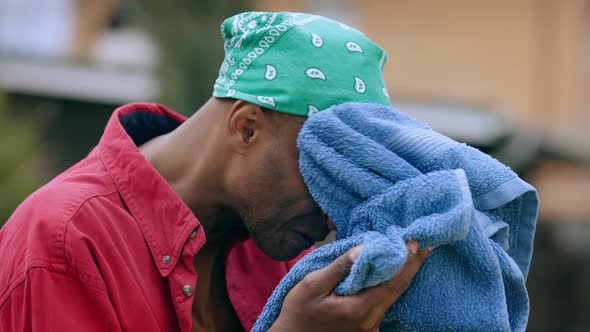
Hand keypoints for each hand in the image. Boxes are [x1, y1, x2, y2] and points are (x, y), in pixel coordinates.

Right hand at [269, 241, 431, 331]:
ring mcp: (369, 328)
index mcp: (359, 310)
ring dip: (400, 275)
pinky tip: (388, 272)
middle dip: (410, 266)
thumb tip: (364, 248)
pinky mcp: (365, 328)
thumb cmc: (298, 314)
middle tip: (419, 243)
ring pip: (391, 297)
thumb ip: (340, 268)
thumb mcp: (312, 285)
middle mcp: (370, 322)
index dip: (408, 262)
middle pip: (397, 290)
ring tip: (407, 253)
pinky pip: (382, 303)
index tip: (417, 242)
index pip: (393, 283)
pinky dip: (388, 286)